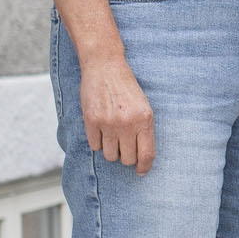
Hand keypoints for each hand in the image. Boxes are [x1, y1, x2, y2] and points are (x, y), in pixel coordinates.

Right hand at [82, 54, 155, 172]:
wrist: (105, 66)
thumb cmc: (126, 87)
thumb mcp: (143, 106)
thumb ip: (143, 130)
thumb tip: (142, 158)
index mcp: (144, 119)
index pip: (146, 155)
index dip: (144, 167)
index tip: (141, 171)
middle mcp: (127, 123)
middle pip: (127, 159)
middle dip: (126, 157)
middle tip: (124, 146)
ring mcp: (109, 123)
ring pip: (110, 155)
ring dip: (111, 150)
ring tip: (112, 135)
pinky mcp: (91, 120)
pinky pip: (95, 146)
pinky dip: (97, 142)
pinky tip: (100, 129)